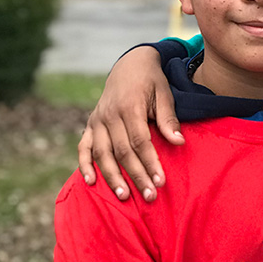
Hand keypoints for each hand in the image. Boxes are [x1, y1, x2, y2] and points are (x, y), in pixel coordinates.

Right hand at [78, 46, 182, 201]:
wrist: (130, 64)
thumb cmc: (152, 81)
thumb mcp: (165, 94)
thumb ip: (168, 119)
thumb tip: (178, 142)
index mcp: (130, 106)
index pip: (140, 141)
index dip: (150, 162)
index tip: (160, 181)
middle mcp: (109, 115)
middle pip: (122, 151)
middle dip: (136, 175)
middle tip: (149, 196)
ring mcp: (97, 120)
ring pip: (102, 154)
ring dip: (112, 177)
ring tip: (124, 196)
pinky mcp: (90, 124)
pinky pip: (84, 147)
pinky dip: (85, 165)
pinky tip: (91, 183)